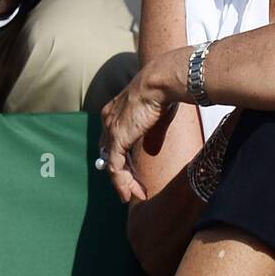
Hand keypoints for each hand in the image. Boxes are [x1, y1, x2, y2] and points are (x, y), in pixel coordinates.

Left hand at [99, 50, 182, 202]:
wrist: (162, 80)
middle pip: (108, 154)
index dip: (121, 157)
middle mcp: (108, 120)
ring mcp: (111, 130)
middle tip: (132, 188)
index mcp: (116, 110)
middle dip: (121, 173)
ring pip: (112, 164)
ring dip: (124, 182)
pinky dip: (122, 183)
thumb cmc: (166, 91)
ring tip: (136, 195)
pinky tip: (129, 194)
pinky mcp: (117, 139)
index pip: (112, 139)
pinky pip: (115, 168)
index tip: (132, 171)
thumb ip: (153, 134)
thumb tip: (152, 151)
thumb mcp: (158, 115)